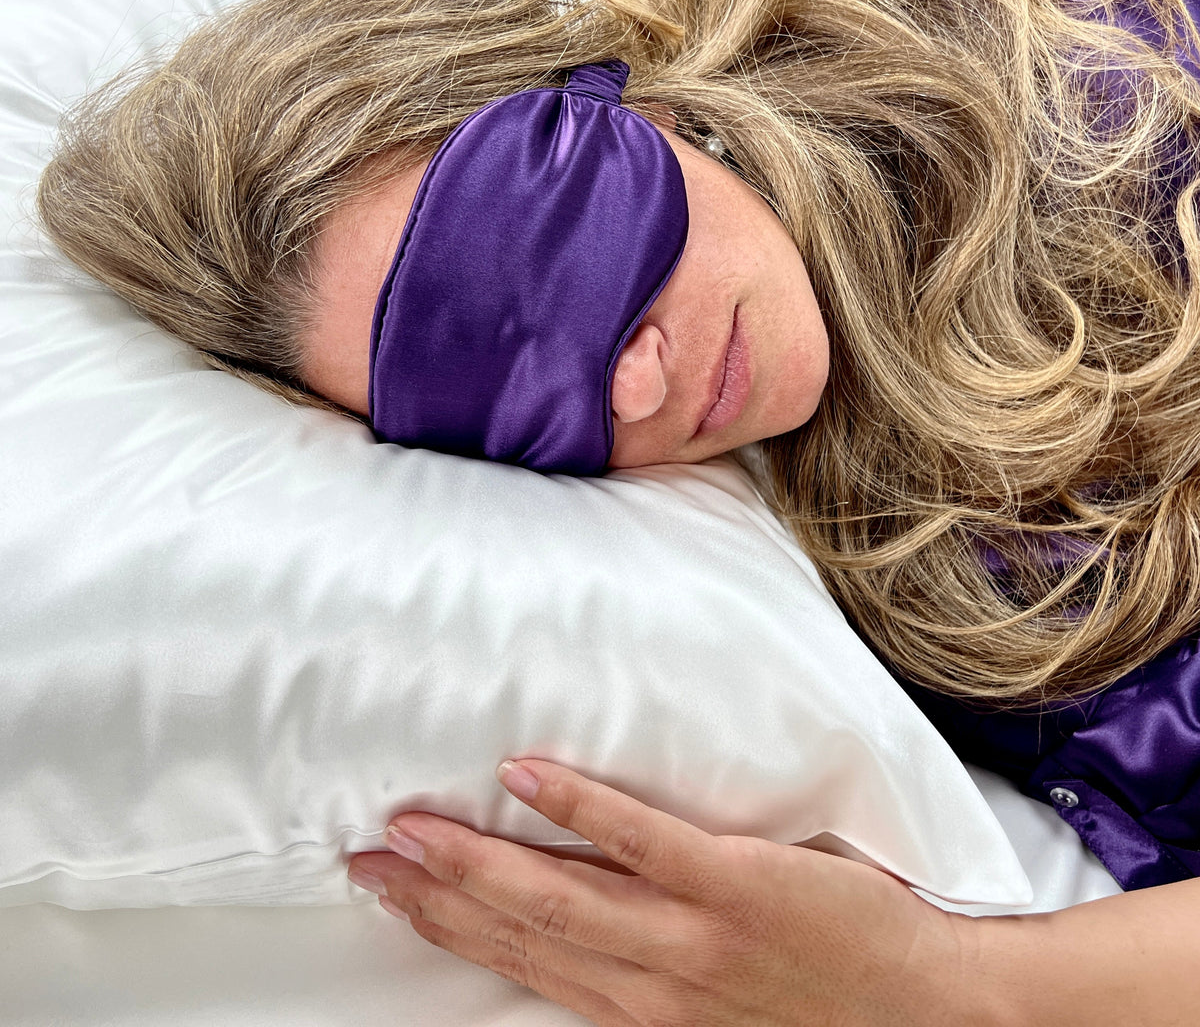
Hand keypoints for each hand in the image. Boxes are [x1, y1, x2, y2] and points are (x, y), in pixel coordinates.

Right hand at [347, 759, 976, 1025]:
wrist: (935, 1018)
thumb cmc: (822, 1004)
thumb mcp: (718, 1011)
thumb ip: (650, 970)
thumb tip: (585, 919)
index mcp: (643, 1007)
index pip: (523, 963)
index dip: (448, 929)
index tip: (389, 894)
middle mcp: (648, 980)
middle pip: (519, 933)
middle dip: (435, 897)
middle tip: (364, 858)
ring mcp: (688, 932)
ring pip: (560, 897)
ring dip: (477, 860)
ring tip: (412, 827)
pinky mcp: (735, 884)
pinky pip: (643, 842)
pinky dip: (580, 811)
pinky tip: (528, 774)